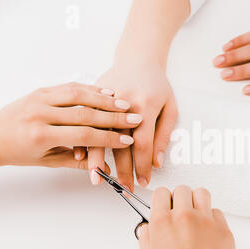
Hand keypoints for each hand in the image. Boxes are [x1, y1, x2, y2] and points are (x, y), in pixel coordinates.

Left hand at [0, 82, 141, 167]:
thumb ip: (77, 162)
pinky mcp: (42, 90)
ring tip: (125, 104)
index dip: (108, 138)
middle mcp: (40, 113)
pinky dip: (90, 89)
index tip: (127, 140)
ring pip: (79, 95)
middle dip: (114, 117)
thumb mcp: (47, 160)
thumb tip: (104, 168)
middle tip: (134, 118)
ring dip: (105, 100)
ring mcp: (40, 98)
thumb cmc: (16, 150)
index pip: (83, 135)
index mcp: (41, 135)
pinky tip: (106, 93)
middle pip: (85, 113)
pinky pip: (70, 87)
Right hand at [90, 62, 177, 190]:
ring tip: (97, 179)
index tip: (143, 182)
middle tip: (122, 189)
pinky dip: (82, 141)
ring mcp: (106, 100)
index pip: (143, 144)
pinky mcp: (94, 98)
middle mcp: (124, 104)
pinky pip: (85, 123)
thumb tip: (157, 162)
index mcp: (146, 106)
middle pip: (120, 143)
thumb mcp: (170, 108)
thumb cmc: (158, 85)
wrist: (138, 58)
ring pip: (99, 135)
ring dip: (98, 160)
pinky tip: (80, 159)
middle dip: (121, 170)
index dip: (143, 166)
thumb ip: (163, 134)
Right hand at [139, 186, 236, 248]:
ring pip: (202, 193)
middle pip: (182, 189)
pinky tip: (207, 230)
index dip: (163, 199)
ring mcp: (206, 220)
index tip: (165, 204)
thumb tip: (148, 227)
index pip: (161, 192)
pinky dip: (212, 217)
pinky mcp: (223, 228)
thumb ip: (147, 237)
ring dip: (197, 201)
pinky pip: (217, 211)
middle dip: (179, 199)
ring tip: (196, 214)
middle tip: (180, 211)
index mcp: (163, 222)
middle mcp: (185, 216)